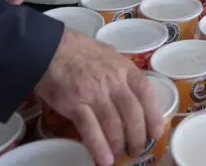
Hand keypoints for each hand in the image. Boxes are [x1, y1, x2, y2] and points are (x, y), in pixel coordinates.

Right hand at [36, 29, 163, 165]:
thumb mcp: (109, 55)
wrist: (49, 49)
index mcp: (125, 68)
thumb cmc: (81, 52)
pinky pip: (90, 129)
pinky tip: (104, 160)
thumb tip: (134, 91)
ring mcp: (94, 94)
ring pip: (114, 125)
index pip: (146, 94)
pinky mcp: (75, 104)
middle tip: (136, 150)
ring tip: (119, 156)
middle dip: (137, 137)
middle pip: (132, 114)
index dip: (154, 115)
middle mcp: (113, 82)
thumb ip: (122, 73)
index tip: (156, 132)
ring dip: (119, 145)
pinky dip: (99, 147)